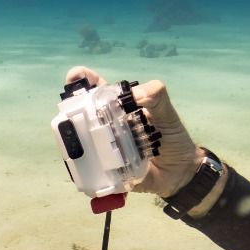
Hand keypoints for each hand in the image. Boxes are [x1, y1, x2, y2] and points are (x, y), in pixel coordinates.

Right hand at [66, 66, 201, 196]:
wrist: (180, 172)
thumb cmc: (172, 138)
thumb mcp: (168, 114)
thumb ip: (157, 98)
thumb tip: (137, 93)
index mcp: (119, 106)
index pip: (96, 89)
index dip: (82, 80)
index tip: (73, 77)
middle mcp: (106, 125)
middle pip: (80, 113)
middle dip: (69, 111)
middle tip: (70, 113)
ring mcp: (103, 147)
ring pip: (80, 140)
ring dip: (73, 139)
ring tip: (76, 140)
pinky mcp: (105, 168)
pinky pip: (88, 167)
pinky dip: (81, 167)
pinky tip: (80, 165)